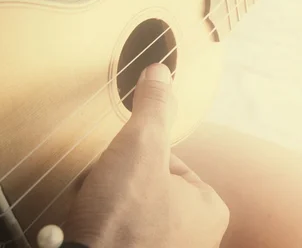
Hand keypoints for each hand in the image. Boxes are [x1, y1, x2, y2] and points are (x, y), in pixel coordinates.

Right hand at [64, 64, 228, 247]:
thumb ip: (153, 110)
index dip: (133, 161)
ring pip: (129, 214)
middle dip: (117, 187)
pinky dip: (105, 234)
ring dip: (106, 209)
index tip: (119, 175)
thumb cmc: (123, 219)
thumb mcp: (139, 149)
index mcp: (208, 208)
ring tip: (95, 220)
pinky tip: (92, 237)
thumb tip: (162, 70)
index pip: (165, 163)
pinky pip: (120, 237)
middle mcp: (199, 238)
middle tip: (104, 200)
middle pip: (145, 189)